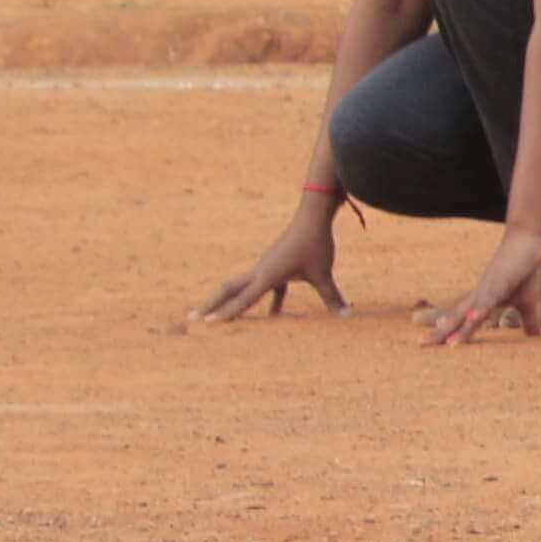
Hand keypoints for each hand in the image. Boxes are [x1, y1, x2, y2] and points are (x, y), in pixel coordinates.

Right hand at [191, 203, 350, 325]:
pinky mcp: (275, 265)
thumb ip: (332, 296)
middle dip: (212, 304)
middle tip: (194, 318)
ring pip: (242, 287)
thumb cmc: (315, 244)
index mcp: (267, 275)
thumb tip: (347, 316)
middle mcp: (260, 271)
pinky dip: (266, 301)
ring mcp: (265, 267)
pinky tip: (274, 315)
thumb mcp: (323, 273)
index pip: (243, 299)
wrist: (312, 217)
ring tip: (219, 317)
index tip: (207, 324)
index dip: (227, 312)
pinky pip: (265, 287)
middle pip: (229, 289)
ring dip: (231, 301)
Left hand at [418, 233, 540, 349]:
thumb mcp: (528, 301)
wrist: (525, 240)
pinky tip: (472, 319)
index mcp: (483, 301)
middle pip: (457, 317)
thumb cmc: (524, 270)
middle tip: (421, 344)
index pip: (461, 320)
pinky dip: (480, 309)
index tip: (429, 344)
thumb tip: (535, 336)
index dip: (446, 331)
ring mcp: (488, 289)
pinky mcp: (500, 282)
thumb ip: (528, 319)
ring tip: (449, 344)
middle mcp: (480, 296)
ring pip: (471, 312)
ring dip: (460, 327)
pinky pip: (489, 299)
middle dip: (441, 332)